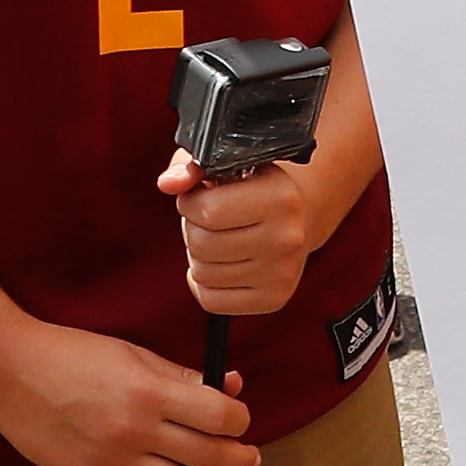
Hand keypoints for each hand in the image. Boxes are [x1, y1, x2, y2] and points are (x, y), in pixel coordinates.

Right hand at [0, 315, 258, 465]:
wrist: (7, 372)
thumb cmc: (73, 353)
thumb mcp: (134, 353)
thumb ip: (184, 375)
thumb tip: (231, 386)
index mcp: (149, 391)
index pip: (218, 417)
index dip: (239, 420)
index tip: (239, 420)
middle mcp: (134, 430)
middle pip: (208, 457)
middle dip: (239, 460)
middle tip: (250, 458)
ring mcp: (111, 461)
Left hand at [160, 140, 357, 316]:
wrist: (297, 221)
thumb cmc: (253, 189)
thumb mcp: (227, 166)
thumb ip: (192, 167)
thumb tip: (168, 183)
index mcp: (281, 198)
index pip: (209, 211)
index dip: (190, 203)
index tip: (199, 197)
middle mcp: (288, 237)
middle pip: (203, 244)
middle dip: (194, 229)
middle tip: (209, 221)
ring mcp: (282, 273)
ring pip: (203, 273)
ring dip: (199, 257)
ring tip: (219, 240)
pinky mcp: (273, 299)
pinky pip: (210, 299)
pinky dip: (204, 284)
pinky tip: (221, 266)